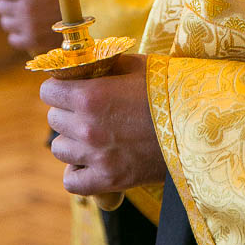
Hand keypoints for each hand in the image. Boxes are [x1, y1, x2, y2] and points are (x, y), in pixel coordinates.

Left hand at [0, 0, 61, 53]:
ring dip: (12, 19)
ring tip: (25, 16)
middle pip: (0, 6)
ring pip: (5, 23)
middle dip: (6, 3)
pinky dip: (18, 35)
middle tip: (15, 2)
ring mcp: (28, 27)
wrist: (89, 18)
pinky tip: (28, 29)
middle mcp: (26, 8)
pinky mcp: (32, 43)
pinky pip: (13, 39)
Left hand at [40, 53, 166, 194]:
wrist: (196, 126)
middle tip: (85, 110)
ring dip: (71, 140)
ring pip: (59, 149)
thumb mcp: (136, 65)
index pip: (48, 92)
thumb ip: (105, 64)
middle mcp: (86, 127)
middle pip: (53, 119)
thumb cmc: (167, 91)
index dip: (57, 88)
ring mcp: (96, 156)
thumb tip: (85, 62)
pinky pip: (71, 182)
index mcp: (90, 96)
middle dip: (66, 111)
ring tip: (90, 135)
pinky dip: (76, 172)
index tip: (67, 88)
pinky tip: (89, 161)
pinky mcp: (108, 180)